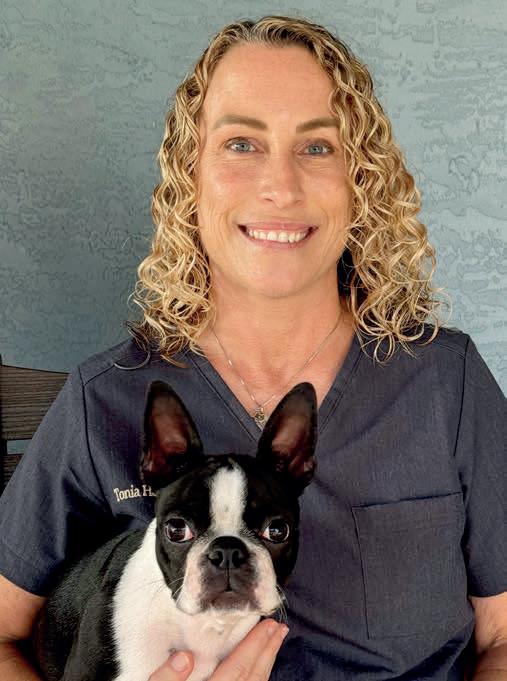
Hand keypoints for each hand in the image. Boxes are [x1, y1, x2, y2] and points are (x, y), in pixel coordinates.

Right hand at [149, 618, 287, 679]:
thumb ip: (165, 680)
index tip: (267, 625)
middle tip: (280, 630)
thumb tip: (185, 657)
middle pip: (252, 679)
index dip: (254, 645)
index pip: (236, 669)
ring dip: (266, 667)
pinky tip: (259, 675)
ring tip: (273, 646)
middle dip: (267, 652)